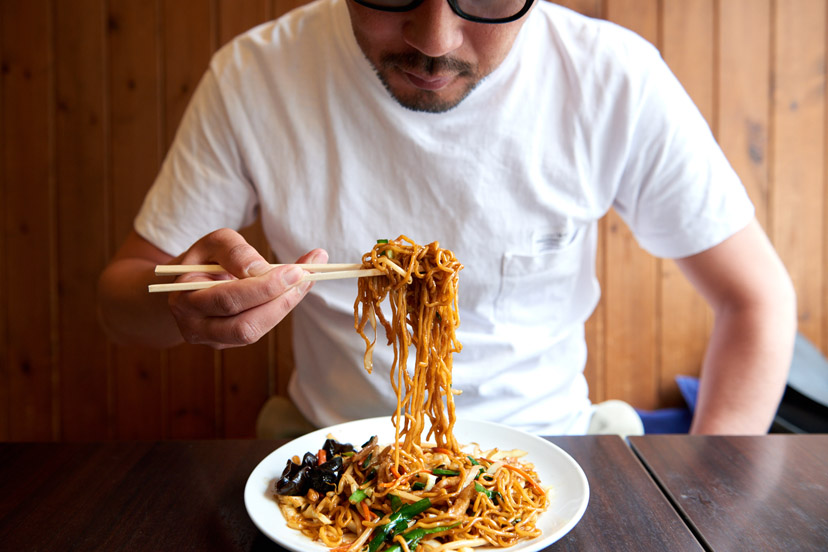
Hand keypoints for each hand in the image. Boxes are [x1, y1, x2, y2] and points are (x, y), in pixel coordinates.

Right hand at [166, 228, 327, 348]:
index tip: (295, 270)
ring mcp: (213, 339)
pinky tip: (297, 287)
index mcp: (184, 299)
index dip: (264, 288)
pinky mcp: (231, 342)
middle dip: (280, 301)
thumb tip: (263, 270)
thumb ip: (234, 252)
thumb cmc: (203, 261)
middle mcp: (195, 327)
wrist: (185, 287)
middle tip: (308, 274)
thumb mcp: (212, 244)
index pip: (228, 300)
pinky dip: (282, 307)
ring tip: (308, 277)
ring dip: (285, 305)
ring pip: (254, 332)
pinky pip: (260, 328)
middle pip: (244, 326)